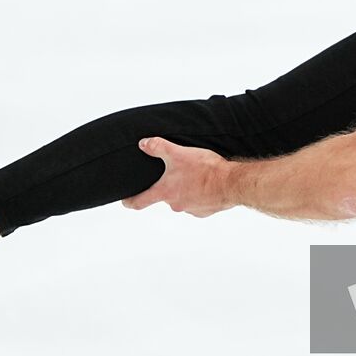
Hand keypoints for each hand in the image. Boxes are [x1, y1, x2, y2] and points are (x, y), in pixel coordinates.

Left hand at [121, 137, 235, 216]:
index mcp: (165, 192)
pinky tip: (207, 184)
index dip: (130, 202)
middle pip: (165, 197)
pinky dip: (200, 195)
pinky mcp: (205, 211)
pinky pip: (198, 203)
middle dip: (169, 187)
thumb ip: (158, 147)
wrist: (230, 183)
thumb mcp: (178, 153)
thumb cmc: (205, 169)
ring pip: (183, 199)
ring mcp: (191, 209)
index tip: (125, 202)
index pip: (140, 202)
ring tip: (196, 176)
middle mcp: (175, 204)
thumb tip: (143, 144)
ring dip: (186, 190)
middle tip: (177, 174)